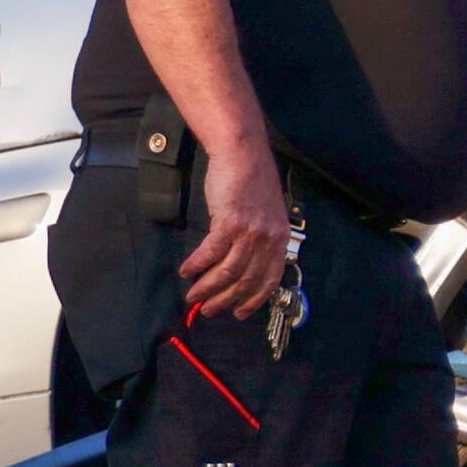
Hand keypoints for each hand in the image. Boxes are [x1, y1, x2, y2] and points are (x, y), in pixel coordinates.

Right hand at [178, 127, 297, 322]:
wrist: (242, 153)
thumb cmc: (252, 181)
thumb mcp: (267, 214)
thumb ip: (261, 239)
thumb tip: (245, 264)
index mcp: (280, 239)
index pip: (270, 280)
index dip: (254, 300)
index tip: (240, 313)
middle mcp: (268, 239)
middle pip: (246, 281)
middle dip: (225, 300)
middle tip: (209, 310)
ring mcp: (250, 232)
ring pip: (227, 272)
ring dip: (207, 288)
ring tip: (193, 297)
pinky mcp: (229, 223)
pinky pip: (209, 253)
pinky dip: (196, 266)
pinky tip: (186, 272)